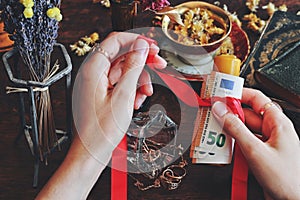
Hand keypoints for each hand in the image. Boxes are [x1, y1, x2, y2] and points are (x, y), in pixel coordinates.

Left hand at [72, 32, 166, 161]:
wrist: (92, 152)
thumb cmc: (101, 130)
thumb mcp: (123, 96)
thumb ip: (133, 68)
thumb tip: (141, 47)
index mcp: (93, 69)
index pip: (115, 41)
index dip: (136, 40)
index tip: (152, 45)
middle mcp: (93, 73)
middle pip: (122, 55)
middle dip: (142, 60)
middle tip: (159, 63)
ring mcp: (97, 83)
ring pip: (124, 71)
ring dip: (139, 79)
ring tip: (146, 93)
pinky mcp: (102, 93)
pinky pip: (120, 83)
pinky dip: (132, 89)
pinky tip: (137, 101)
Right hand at [212, 88, 299, 198]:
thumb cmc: (287, 179)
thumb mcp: (255, 150)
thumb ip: (236, 129)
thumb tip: (221, 111)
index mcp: (277, 122)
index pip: (256, 98)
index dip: (238, 94)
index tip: (221, 95)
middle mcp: (273, 130)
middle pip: (247, 114)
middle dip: (229, 114)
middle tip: (213, 114)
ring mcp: (266, 143)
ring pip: (244, 129)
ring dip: (230, 130)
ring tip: (215, 130)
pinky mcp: (261, 154)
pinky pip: (245, 142)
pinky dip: (234, 143)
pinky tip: (225, 145)